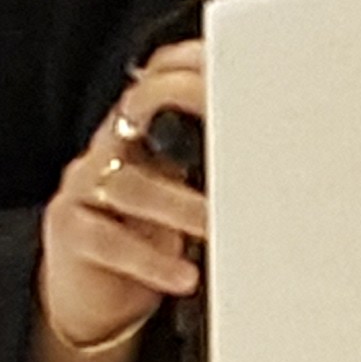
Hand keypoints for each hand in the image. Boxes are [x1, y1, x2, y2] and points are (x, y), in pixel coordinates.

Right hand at [38, 42, 208, 360]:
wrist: (92, 295)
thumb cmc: (148, 236)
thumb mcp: (183, 193)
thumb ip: (214, 168)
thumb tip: (290, 160)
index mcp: (141, 132)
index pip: (158, 81)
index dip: (187, 67)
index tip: (231, 66)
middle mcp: (110, 148)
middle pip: (139, 112)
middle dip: (183, 107)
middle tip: (234, 133)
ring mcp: (85, 186)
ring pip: (131, 185)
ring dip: (182, 208)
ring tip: (221, 227)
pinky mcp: (71, 231)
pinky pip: (108, 240)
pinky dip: (151, 259)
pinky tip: (185, 273)